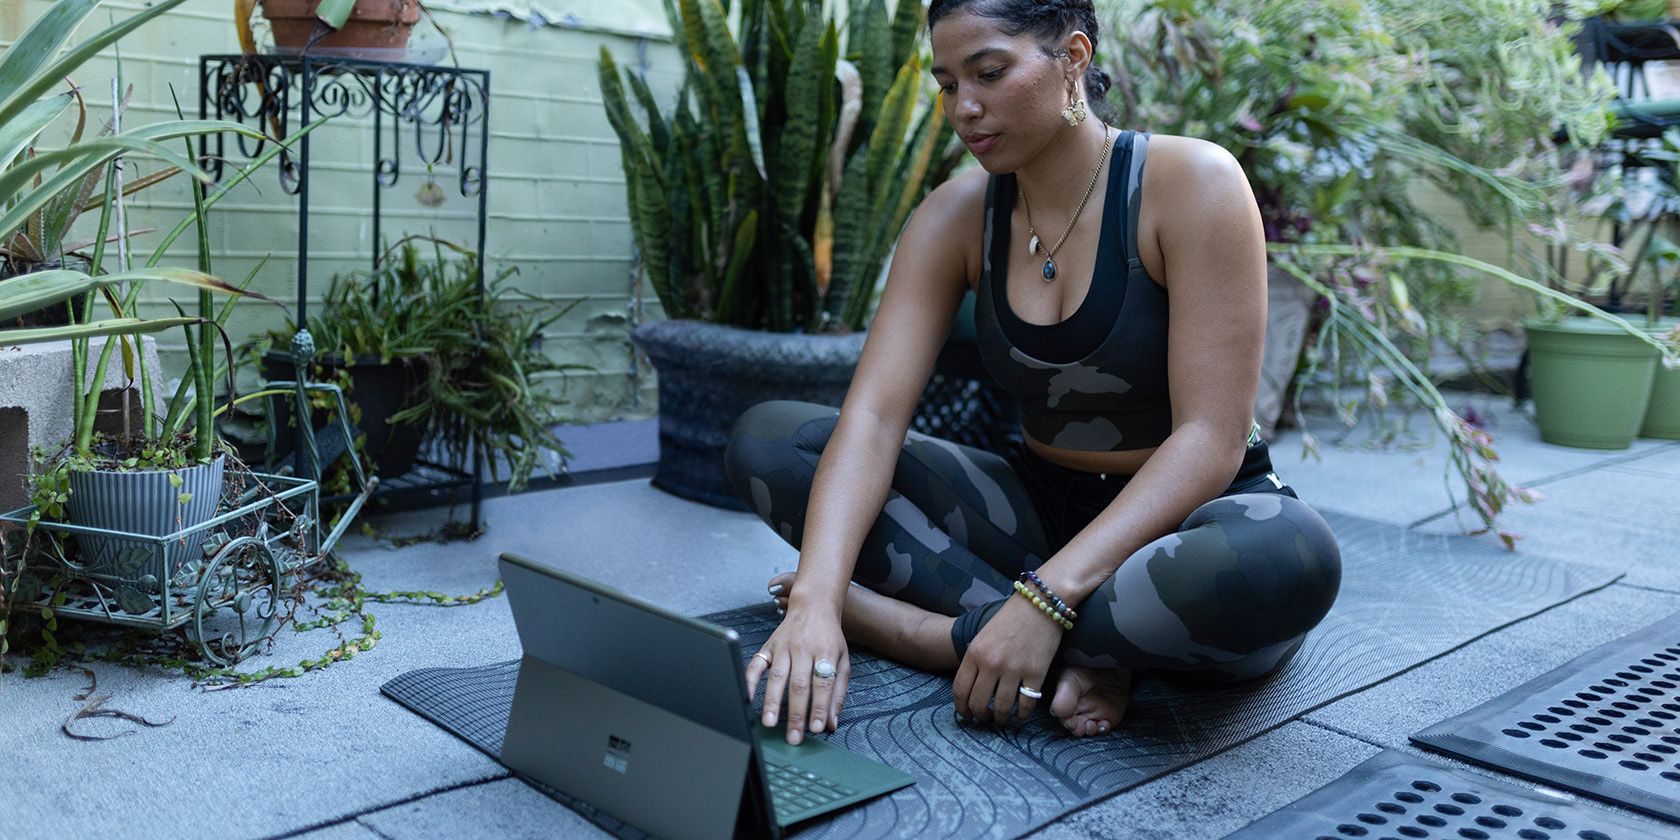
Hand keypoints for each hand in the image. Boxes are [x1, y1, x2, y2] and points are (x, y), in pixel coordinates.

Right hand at [745, 594, 849, 744]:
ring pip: (777, 677)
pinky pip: (756, 664)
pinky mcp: (768, 646)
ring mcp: (784, 647)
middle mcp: (803, 649)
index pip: (822, 684)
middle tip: (793, 737)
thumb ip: (838, 692)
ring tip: (770, 723)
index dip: (819, 707)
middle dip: (796, 714)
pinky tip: (748, 698)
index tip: (815, 728)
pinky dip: (750, 681)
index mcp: (825, 652)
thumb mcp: (843, 661)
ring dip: (773, 702)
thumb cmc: (829, 636)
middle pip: (799, 685)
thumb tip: (832, 723)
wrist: (814, 605)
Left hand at [952, 593, 1061, 725]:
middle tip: (985, 719)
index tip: (966, 715)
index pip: (960, 690)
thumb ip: (975, 659)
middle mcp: (991, 663)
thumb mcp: (983, 635)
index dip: (961, 708)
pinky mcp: (1036, 673)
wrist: (1040, 602)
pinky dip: (1023, 714)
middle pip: (978, 703)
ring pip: (1002, 708)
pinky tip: (1022, 713)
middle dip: (980, 717)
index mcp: (974, 653)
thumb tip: (971, 686)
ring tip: (1003, 720)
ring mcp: (1014, 669)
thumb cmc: (1012, 617)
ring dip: (1002, 719)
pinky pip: (1026, 704)